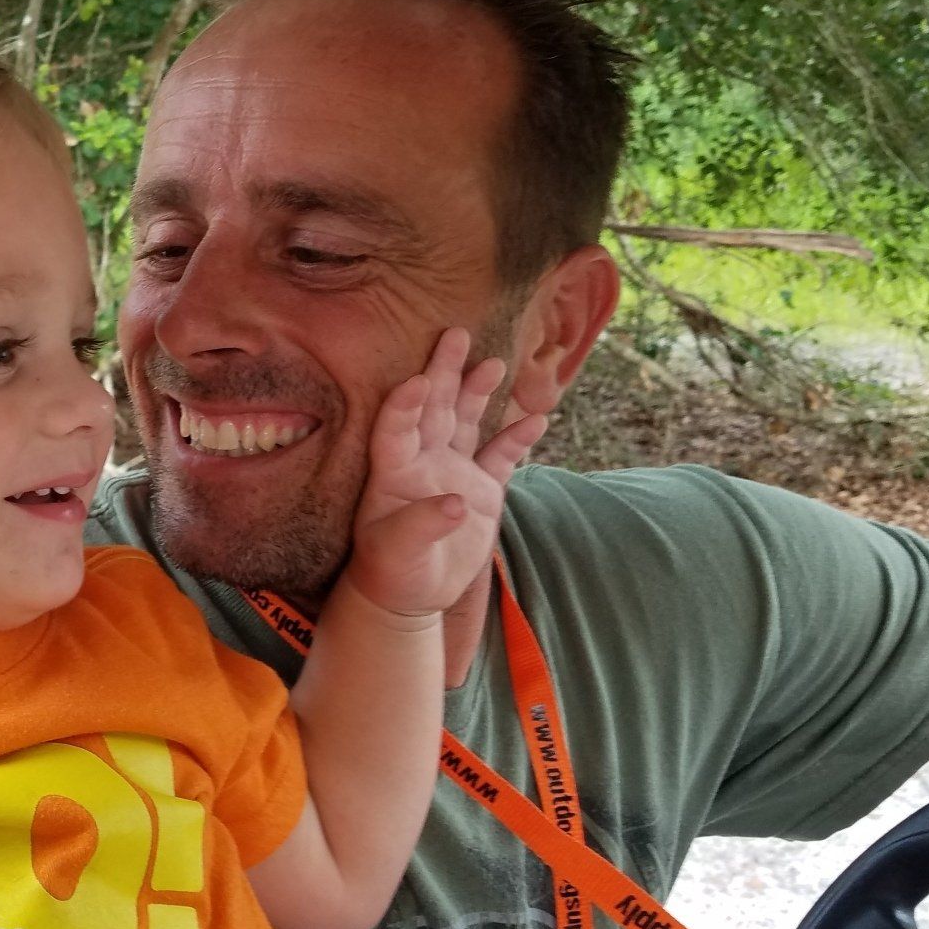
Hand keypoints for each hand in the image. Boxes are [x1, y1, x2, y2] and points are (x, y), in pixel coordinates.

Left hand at [342, 328, 547, 622]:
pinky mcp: (482, 488)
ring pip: (468, 421)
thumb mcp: (399, 552)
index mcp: (394, 470)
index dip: (404, 404)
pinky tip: (536, 418)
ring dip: (480, 392)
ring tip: (495, 364)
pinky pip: (502, 456)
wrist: (412, 594)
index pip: (396, 428)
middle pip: (435, 407)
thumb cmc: (392, 571)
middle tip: (455, 333)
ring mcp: (454, 470)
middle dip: (445, 371)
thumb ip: (422, 525)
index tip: (418, 380)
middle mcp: (423, 460)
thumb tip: (455, 501)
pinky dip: (517, 437)